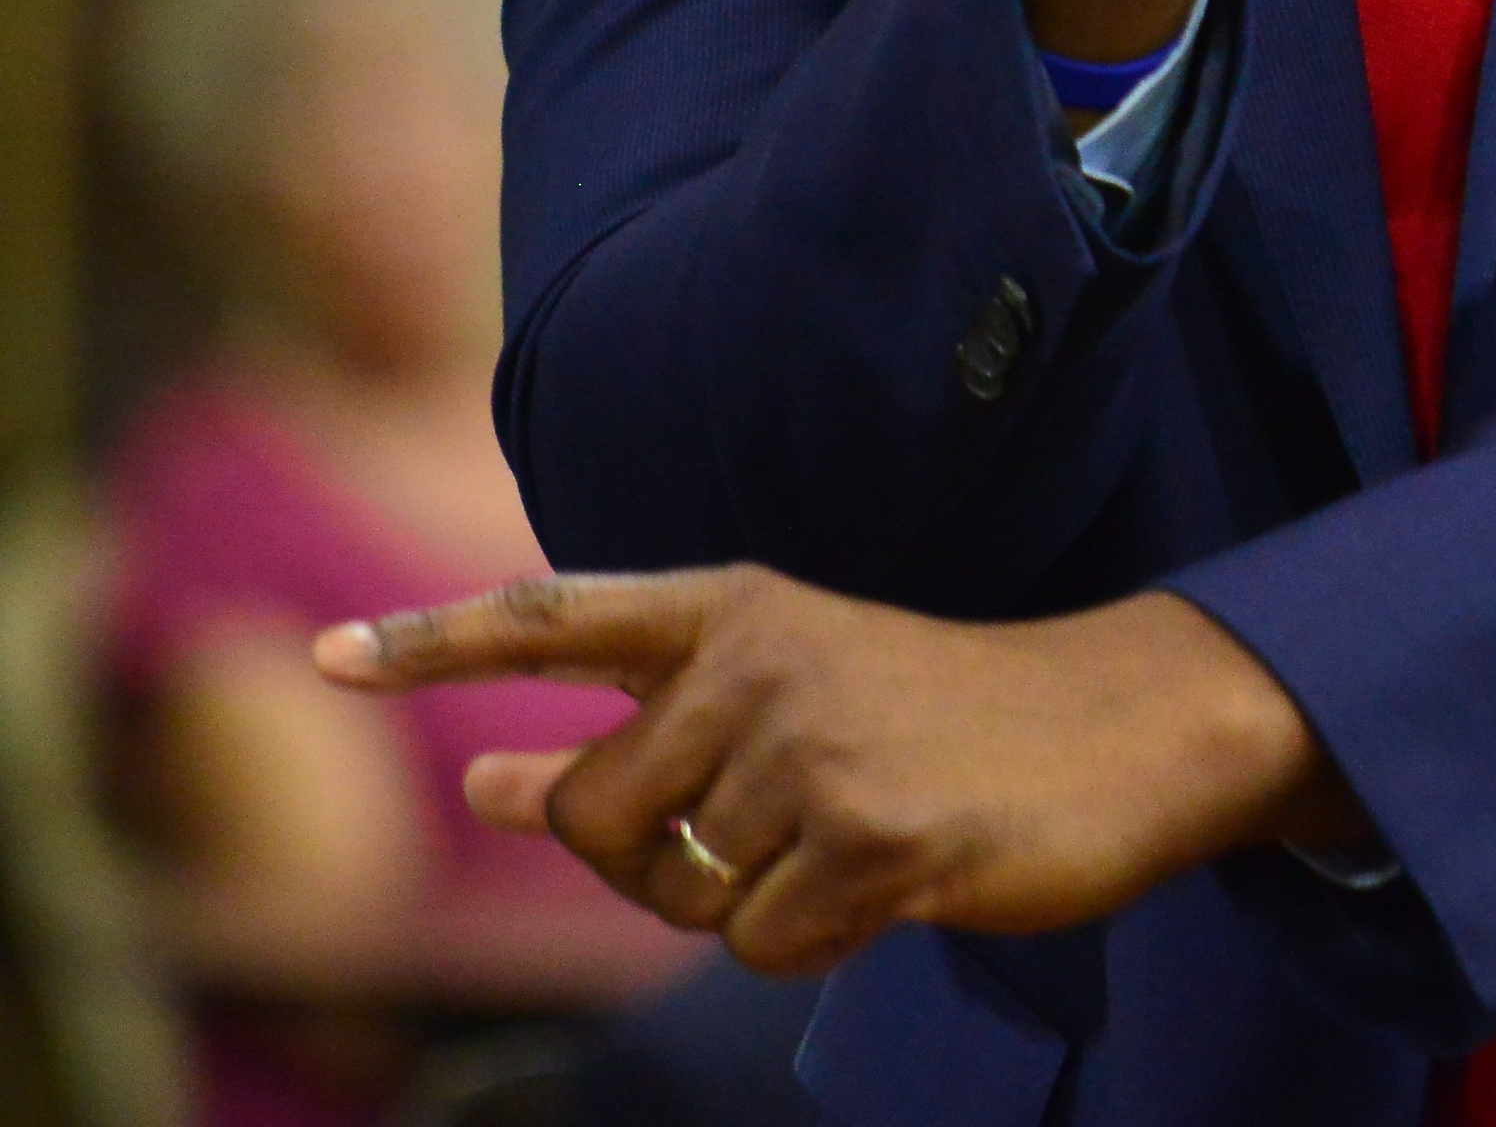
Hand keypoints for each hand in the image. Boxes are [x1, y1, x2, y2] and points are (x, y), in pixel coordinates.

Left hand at [313, 570, 1367, 981]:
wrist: (1117, 727)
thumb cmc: (934, 717)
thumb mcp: (783, 696)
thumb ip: (632, 735)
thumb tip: (480, 785)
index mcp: (739, 605)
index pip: (560, 614)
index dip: (436, 642)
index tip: (322, 656)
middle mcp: (765, 655)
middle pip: (601, 814)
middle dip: (650, 862)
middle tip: (758, 838)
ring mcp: (818, 743)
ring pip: (681, 894)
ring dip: (749, 903)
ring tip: (847, 839)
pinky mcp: (872, 833)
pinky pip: (762, 946)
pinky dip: (811, 942)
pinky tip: (888, 878)